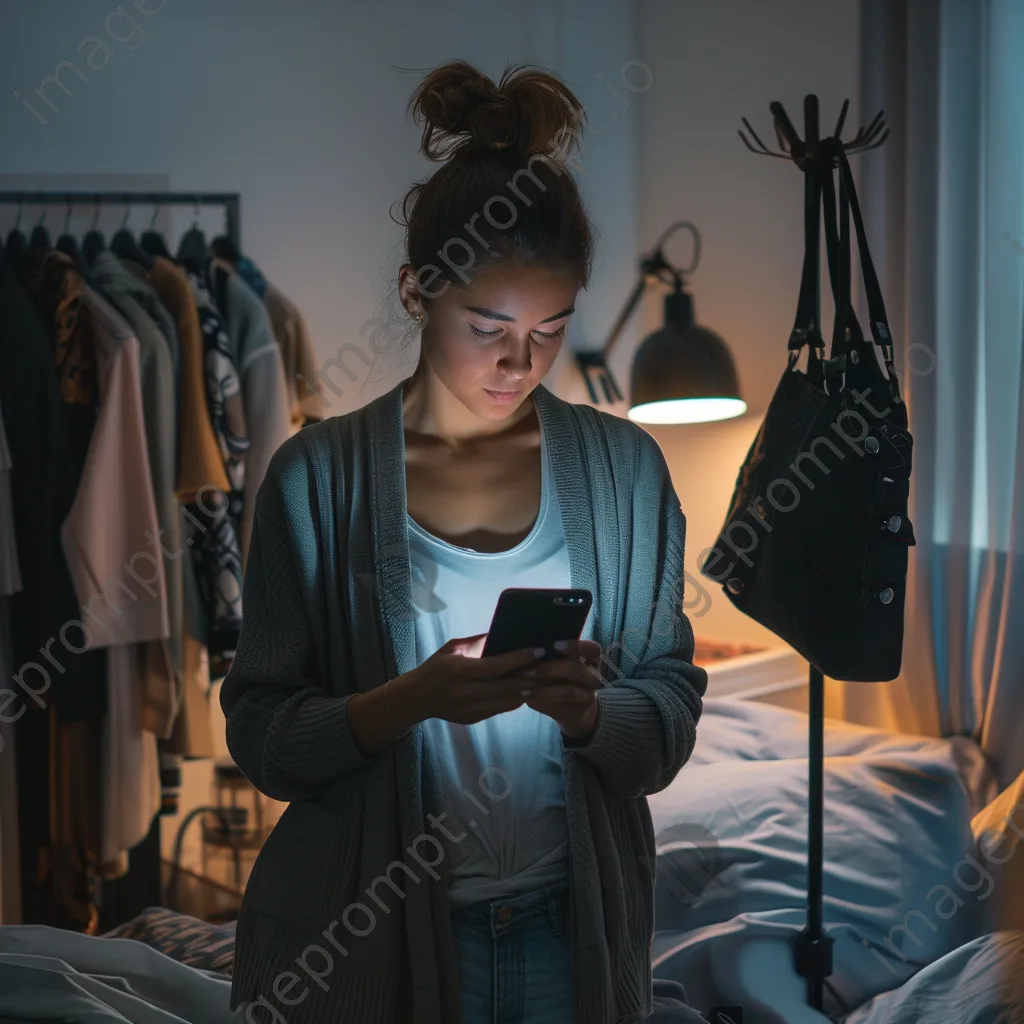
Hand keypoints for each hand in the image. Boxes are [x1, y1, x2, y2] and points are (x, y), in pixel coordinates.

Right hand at [398, 633, 546, 725]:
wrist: (415, 698)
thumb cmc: (435, 667)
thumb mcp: (452, 648)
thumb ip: (478, 642)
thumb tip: (504, 634)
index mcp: (458, 671)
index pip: (496, 666)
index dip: (520, 658)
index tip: (539, 650)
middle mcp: (464, 692)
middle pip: (506, 687)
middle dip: (531, 676)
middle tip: (551, 666)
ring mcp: (469, 709)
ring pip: (507, 702)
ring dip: (528, 691)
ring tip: (546, 679)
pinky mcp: (472, 719)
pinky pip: (500, 710)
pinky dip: (516, 700)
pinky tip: (528, 691)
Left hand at [516, 638, 603, 740]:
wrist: (571, 709)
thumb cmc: (560, 677)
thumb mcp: (559, 663)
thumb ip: (549, 655)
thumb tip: (527, 649)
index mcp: (591, 658)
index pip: (592, 648)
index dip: (574, 646)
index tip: (554, 645)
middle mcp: (593, 677)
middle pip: (576, 669)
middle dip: (549, 669)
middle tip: (526, 671)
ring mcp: (588, 697)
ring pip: (569, 691)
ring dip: (543, 690)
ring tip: (523, 689)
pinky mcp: (579, 713)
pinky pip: (561, 708)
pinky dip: (543, 703)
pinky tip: (528, 700)